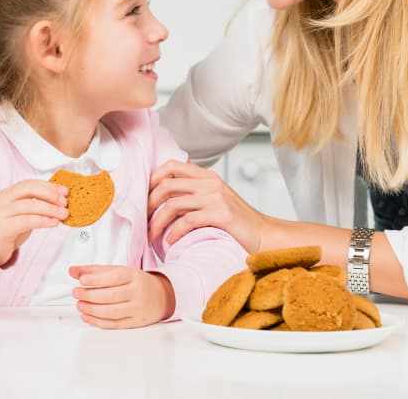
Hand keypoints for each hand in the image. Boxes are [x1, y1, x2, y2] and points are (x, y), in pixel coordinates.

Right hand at [0, 179, 68, 266]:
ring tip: (63, 214)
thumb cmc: (7, 229)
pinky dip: (43, 221)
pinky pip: (27, 221)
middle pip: (29, 189)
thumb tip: (59, 200)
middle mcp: (4, 200)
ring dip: (50, 209)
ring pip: (30, 205)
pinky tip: (53, 223)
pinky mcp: (4, 228)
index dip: (49, 186)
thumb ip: (35, 204)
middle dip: (50, 194)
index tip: (65, 191)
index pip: (31, 183)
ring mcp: (2, 213)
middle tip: (64, 202)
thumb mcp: (21, 213)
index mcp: (9, 193)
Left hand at [69, 265, 174, 328]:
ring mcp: (137, 308)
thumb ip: (94, 270)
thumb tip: (73, 271)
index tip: (81, 280)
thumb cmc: (136, 282)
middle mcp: (137, 292)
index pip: (113, 277)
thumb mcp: (118, 271)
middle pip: (111, 296)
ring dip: (92, 310)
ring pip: (112, 312)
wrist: (161, 296)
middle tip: (77, 293)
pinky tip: (87, 317)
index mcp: (133, 275)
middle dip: (90, 295)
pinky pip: (115, 324)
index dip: (96, 279)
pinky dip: (98, 322)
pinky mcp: (135, 322)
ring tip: (80, 305)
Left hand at [147, 159, 266, 252]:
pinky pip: (187, 221)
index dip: (153, 178)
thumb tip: (163, 194)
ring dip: (157, 222)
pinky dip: (174, 233)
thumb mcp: (214, 198)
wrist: (264, 235)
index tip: (144, 196)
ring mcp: (215, 197)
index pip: (172, 165)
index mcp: (207, 176)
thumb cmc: (236, 222)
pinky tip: (170, 242)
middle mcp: (210, 182)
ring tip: (152, 236)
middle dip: (149, 203)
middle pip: (167, 184)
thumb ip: (194, 192)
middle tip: (143, 220)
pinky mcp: (220, 214)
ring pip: (173, 204)